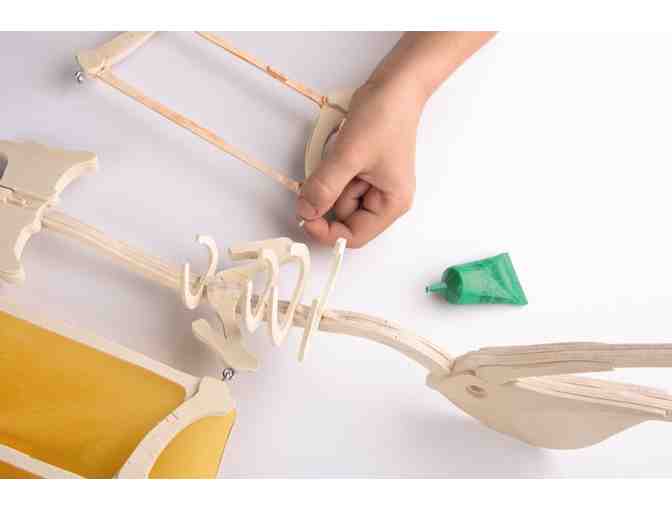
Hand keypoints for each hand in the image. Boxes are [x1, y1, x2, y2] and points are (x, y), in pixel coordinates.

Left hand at [296, 80, 424, 247]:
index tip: (304, 215)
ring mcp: (375, 185)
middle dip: (328, 196)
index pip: (354, 236)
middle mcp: (385, 200)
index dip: (327, 231)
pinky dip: (331, 170)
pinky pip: (339, 181)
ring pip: (338, 198)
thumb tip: (305, 212)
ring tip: (339, 152)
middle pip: (344, 217)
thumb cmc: (383, 117)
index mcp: (391, 204)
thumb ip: (325, 187)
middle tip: (325, 169)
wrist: (396, 85)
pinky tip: (340, 150)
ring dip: (328, 180)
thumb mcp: (348, 155)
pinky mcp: (364, 171)